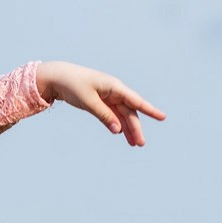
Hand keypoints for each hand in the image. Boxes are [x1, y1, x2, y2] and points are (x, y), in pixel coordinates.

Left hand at [36, 62, 165, 144]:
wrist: (58, 78)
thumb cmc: (73, 85)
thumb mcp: (88, 101)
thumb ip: (104, 116)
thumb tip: (117, 130)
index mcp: (114, 87)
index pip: (135, 101)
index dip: (150, 110)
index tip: (162, 117)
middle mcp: (115, 91)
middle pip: (129, 112)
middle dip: (135, 128)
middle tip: (140, 144)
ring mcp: (108, 97)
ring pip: (122, 115)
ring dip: (128, 129)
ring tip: (134, 144)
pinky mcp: (101, 102)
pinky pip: (113, 115)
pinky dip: (117, 124)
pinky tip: (120, 134)